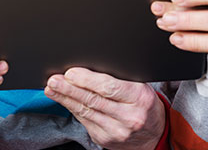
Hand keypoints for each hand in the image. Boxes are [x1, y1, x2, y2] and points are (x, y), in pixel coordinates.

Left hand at [45, 68, 164, 149]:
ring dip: (66, 99)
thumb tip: (89, 67)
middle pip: (94, 100)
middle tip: (54, 80)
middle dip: (70, 89)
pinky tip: (64, 101)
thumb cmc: (144, 103)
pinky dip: (73, 109)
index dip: (87, 80)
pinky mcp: (106, 140)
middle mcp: (129, 117)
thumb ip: (119, 78)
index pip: (109, 87)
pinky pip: (86, 121)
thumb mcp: (140, 85)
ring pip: (86, 112)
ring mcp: (117, 131)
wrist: (155, 134)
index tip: (70, 73)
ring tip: (52, 89)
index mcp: (139, 98)